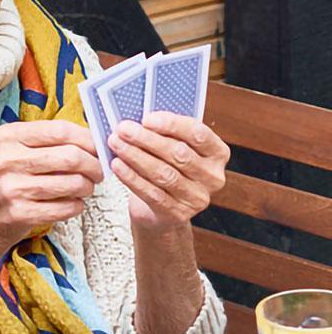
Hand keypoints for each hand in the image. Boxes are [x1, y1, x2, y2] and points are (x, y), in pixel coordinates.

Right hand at [0, 121, 102, 254]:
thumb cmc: (5, 180)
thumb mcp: (14, 150)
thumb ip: (46, 141)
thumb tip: (93, 139)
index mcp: (8, 136)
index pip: (61, 130)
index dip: (87, 139)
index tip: (98, 148)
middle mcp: (7, 159)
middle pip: (71, 156)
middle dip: (94, 165)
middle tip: (98, 172)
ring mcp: (12, 187)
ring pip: (73, 183)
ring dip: (87, 187)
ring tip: (85, 188)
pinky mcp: (19, 213)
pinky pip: (66, 208)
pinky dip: (77, 206)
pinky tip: (72, 204)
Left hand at [107, 112, 229, 231]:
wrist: (161, 211)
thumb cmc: (167, 168)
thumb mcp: (173, 148)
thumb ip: (165, 133)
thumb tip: (139, 119)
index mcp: (217, 153)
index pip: (198, 134)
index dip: (172, 125)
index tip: (146, 119)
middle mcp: (213, 176)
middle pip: (178, 154)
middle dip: (147, 139)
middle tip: (123, 129)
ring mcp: (198, 198)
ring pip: (163, 174)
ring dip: (135, 156)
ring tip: (116, 144)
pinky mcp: (178, 214)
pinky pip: (152, 193)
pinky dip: (131, 177)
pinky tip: (117, 165)